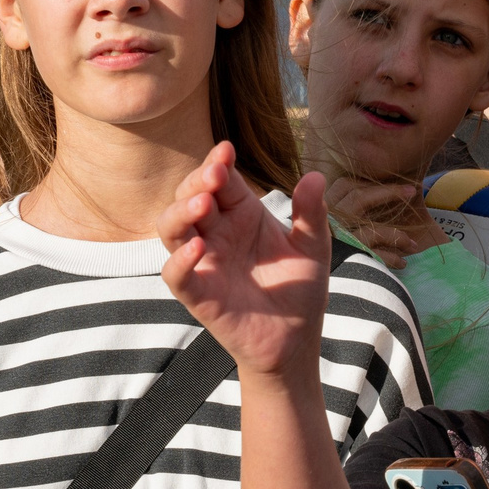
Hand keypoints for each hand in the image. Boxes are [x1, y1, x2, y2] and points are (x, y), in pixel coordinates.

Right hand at [158, 144, 329, 376]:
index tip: (226, 150)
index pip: (220, 179)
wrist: (296, 338)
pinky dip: (180, 260)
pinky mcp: (198, 294)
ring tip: (202, 205)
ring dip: (181, 213)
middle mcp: (217, 232)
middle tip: (216, 175)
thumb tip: (317, 176)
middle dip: (197, 181)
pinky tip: (196, 248)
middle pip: (189, 196)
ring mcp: (203, 262)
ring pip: (171, 229)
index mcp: (241, 213)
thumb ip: (311, 213)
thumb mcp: (313, 247)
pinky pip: (176, 274)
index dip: (217, 163)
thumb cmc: (299, 288)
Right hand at [323, 177, 436, 269]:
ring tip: (413, 245)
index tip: (388, 182)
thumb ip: (341, 215)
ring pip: (373, 230)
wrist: (304, 287)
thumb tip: (365, 196)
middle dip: (390, 192)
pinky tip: (402, 263)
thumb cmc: (320, 257)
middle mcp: (326, 225)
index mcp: (322, 213)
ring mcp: (337, 243)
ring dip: (399, 237)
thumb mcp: (327, 230)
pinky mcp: (348, 261)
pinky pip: (376, 256)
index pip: (343, 186)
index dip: (368, 182)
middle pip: (358, 198)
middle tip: (411, 191)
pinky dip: (392, 258)